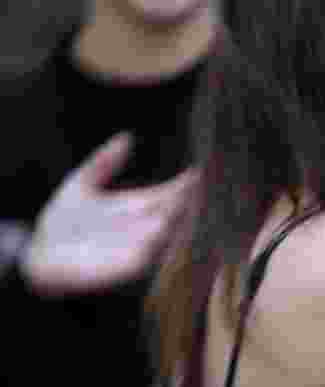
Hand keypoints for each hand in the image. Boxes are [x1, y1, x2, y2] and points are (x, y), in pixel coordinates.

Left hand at [20, 132, 196, 296]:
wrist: (39, 256)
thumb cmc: (60, 221)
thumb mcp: (81, 183)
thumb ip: (103, 162)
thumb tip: (126, 136)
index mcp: (138, 203)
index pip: (171, 191)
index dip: (188, 182)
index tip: (203, 168)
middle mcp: (146, 223)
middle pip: (179, 209)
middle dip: (195, 198)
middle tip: (210, 185)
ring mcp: (142, 244)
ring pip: (174, 230)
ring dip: (186, 219)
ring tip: (198, 203)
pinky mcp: (132, 264)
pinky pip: (158, 253)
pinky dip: (169, 242)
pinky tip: (176, 228)